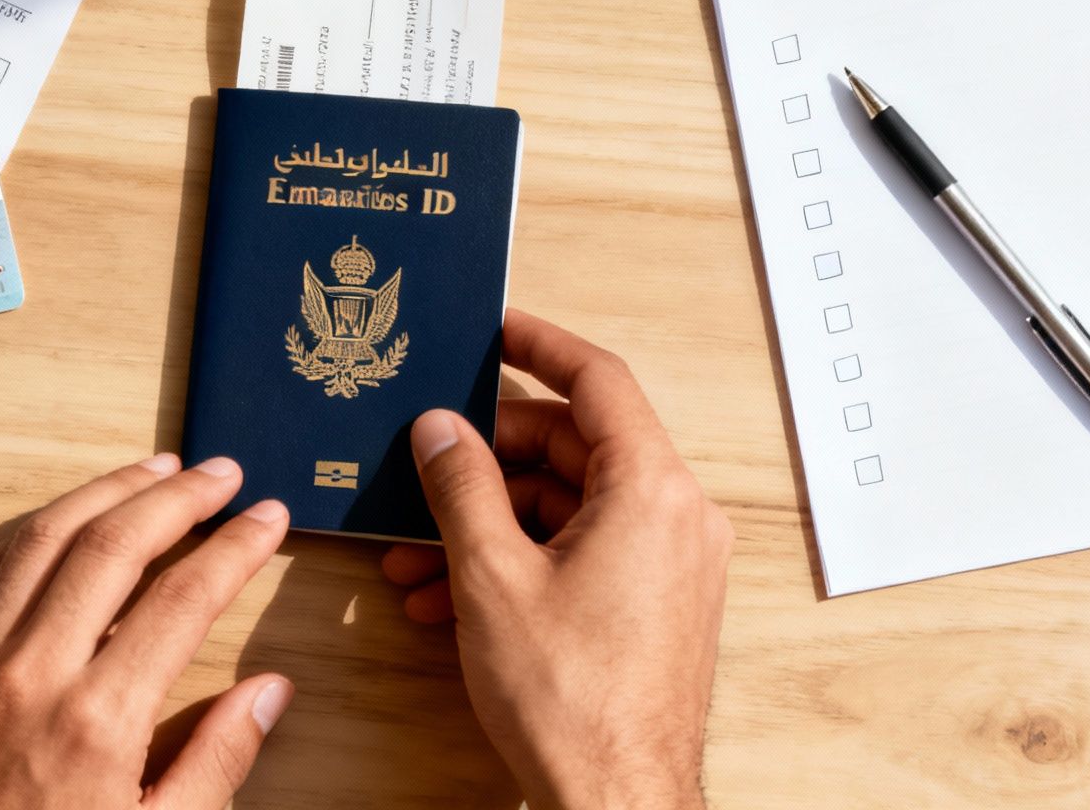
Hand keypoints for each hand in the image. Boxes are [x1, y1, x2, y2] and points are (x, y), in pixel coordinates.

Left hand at [0, 455, 292, 809]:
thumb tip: (270, 692)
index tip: (268, 519)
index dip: (236, 548)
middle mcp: (29, 676)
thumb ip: (215, 765)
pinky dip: (32, 535)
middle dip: (176, 496)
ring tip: (154, 469)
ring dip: (103, 492)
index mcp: (96, 722)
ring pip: (41, 541)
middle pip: (113, 546)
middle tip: (221, 472)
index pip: (184, 599)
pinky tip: (64, 523)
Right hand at [381, 309, 731, 809]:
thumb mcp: (492, 576)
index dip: (540, 346)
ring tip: (414, 556)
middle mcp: (676, 517)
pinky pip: (580, 553)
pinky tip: (448, 597)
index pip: (598, 381)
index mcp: (653, 490)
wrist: (618, 803)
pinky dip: (518, 561)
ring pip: (568, 508)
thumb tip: (441, 428)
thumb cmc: (574, 702)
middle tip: (424, 463)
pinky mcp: (653, 605)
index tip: (496, 328)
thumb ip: (462, 486)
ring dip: (488, 523)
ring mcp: (669, 564)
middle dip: (487, 461)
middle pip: (574, 448)